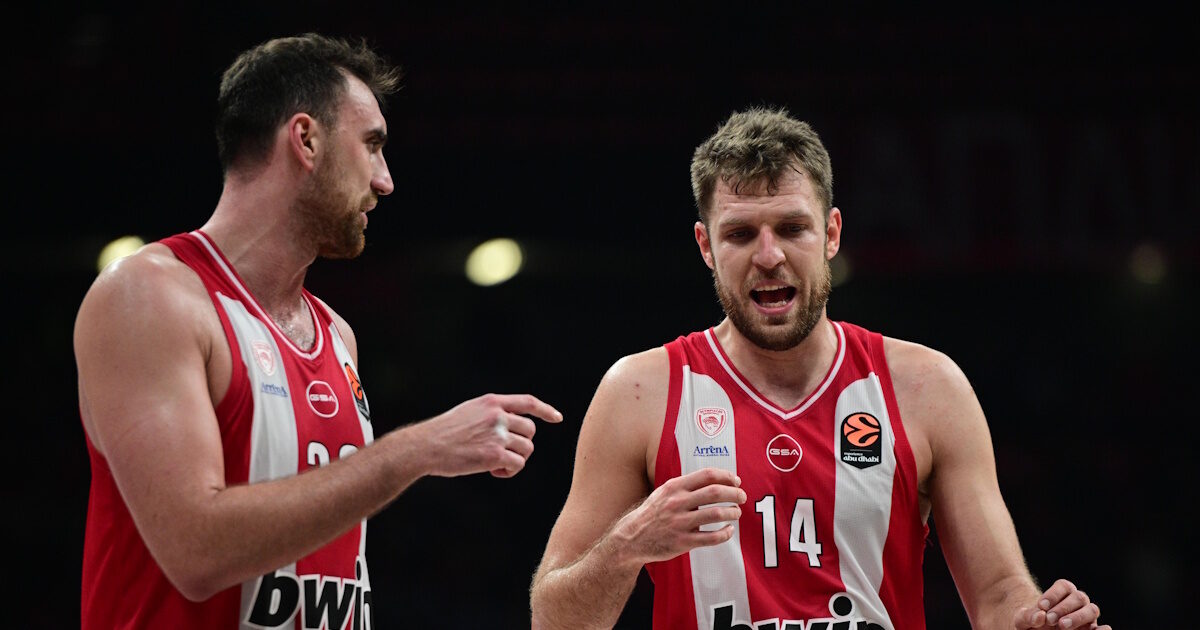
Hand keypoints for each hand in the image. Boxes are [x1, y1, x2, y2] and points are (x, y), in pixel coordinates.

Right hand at [416, 393, 562, 477]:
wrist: (426, 446)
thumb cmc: (444, 432)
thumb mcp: (469, 411)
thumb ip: (491, 414)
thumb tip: (513, 426)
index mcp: (491, 402)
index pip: (528, 402)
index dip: (546, 410)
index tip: (558, 418)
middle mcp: (497, 415)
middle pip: (530, 430)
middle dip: (522, 444)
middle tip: (505, 454)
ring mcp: (496, 434)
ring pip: (527, 449)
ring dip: (516, 459)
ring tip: (496, 464)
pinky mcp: (494, 455)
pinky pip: (518, 464)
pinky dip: (510, 471)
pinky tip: (494, 472)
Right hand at [612, 468, 745, 563]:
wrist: (632, 538)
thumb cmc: (653, 513)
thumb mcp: (664, 493)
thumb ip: (686, 486)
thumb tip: (715, 480)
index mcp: (674, 487)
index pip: (707, 475)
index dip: (726, 476)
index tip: (736, 481)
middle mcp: (677, 502)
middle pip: (715, 492)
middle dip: (734, 494)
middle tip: (742, 497)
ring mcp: (680, 523)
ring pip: (716, 513)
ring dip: (732, 512)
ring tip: (736, 513)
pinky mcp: (683, 542)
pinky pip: (712, 537)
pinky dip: (725, 533)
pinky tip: (728, 531)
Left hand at [1012, 579, 1108, 628]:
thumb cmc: (1030, 625)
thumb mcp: (1023, 620)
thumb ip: (1027, 616)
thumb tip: (1039, 615)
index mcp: (1062, 594)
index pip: (1064, 586)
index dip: (1053, 594)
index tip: (1041, 606)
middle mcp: (1077, 603)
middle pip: (1079, 597)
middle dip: (1064, 607)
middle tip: (1050, 619)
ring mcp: (1087, 617)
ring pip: (1092, 609)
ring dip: (1079, 617)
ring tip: (1062, 625)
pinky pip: (1103, 628)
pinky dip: (1101, 629)